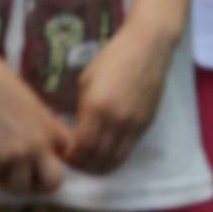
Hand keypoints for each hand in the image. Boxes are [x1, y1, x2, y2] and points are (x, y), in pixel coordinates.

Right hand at [0, 47, 73, 193]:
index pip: (66, 163)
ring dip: (9, 183)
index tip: (39, 171)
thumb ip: (51, 133)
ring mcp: (18, 154)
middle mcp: (40, 146)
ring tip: (2, 171)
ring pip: (20, 188)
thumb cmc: (11, 94)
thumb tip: (58, 155)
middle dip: (38, 187)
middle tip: (23, 180)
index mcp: (54, 134)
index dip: (51, 172)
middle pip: (52, 183)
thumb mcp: (40, 112)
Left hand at [68, 17, 176, 175]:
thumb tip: (76, 132)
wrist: (148, 46)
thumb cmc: (113, 57)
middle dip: (83, 165)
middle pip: (97, 158)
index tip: (64, 155)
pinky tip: (107, 150)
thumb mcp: (87, 80)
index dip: (71, 157)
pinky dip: (115, 157)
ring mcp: (133, 123)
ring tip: (90, 161)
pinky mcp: (146, 123)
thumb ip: (82, 109)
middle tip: (75, 161)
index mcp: (96, 107)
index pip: (81, 148)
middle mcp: (116, 120)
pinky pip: (128, 150)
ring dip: (100, 166)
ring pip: (114, 160)